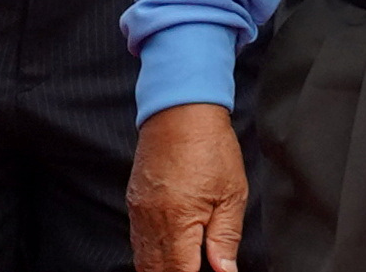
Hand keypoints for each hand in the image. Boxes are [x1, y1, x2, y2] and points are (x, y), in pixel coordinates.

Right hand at [128, 103, 246, 271]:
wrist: (179, 110)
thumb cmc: (209, 147)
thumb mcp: (231, 195)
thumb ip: (225, 239)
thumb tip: (225, 271)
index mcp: (178, 220)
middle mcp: (152, 218)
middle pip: (156, 270)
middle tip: (190, 270)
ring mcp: (139, 209)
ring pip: (142, 258)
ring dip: (158, 271)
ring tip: (178, 269)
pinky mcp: (134, 199)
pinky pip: (136, 239)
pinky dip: (147, 256)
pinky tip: (161, 260)